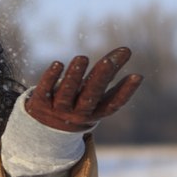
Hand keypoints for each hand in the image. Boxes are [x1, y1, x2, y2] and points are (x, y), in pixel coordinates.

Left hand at [25, 46, 142, 131]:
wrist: (43, 127)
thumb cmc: (76, 103)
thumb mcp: (93, 93)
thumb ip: (108, 74)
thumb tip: (126, 49)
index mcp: (95, 112)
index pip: (112, 104)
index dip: (125, 92)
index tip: (137, 76)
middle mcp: (78, 113)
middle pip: (90, 97)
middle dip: (99, 79)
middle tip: (108, 61)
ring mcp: (58, 109)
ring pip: (67, 94)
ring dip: (74, 76)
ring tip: (82, 58)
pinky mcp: (40, 103)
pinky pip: (45, 90)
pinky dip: (51, 78)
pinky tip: (58, 64)